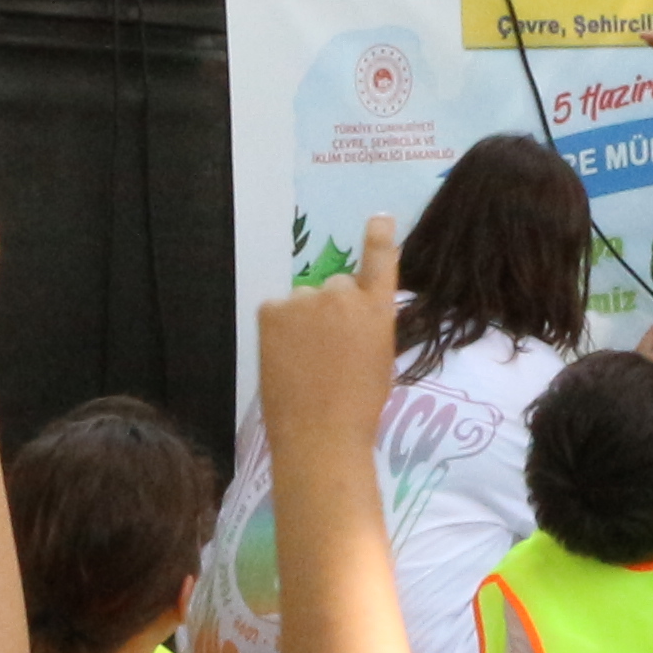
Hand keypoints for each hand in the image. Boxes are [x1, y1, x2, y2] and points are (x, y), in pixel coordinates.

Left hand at [257, 211, 405, 462]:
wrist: (321, 434)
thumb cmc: (359, 407)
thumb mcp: (379, 359)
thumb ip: (370, 325)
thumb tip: (355, 311)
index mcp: (378, 309)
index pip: (380, 258)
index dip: (379, 235)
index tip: (378, 218)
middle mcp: (343, 294)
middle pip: (335, 287)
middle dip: (331, 309)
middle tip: (328, 351)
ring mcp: (305, 300)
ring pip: (304, 302)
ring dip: (303, 321)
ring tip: (305, 362)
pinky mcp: (271, 310)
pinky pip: (276, 312)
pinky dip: (278, 330)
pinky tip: (285, 359)